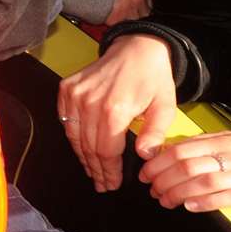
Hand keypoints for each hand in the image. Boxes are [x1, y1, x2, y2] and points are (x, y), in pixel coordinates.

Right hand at [57, 34, 176, 192]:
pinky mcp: (67, 88)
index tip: (113, 184)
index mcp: (115, 110)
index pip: (107, 152)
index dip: (110, 172)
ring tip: (92, 171)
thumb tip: (144, 156)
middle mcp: (90, 102)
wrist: (136, 47)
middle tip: (102, 184)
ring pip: (74, 137)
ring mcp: (76, 94)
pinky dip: (73, 137)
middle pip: (89, 148)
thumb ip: (155, 134)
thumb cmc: (152, 77)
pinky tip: (82, 148)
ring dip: (83, 158)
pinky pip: (65, 120)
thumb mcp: (165, 107)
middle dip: (97, 170)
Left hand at [138, 131, 230, 212]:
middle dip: (164, 178)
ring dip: (179, 192)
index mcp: (224, 140)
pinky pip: (227, 197)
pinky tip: (191, 207)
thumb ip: (207, 144)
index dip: (159, 161)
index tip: (146, 172)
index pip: (182, 148)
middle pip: (188, 164)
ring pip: (203, 181)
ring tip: (165, 201)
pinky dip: (206, 202)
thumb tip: (174, 151)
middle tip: (152, 190)